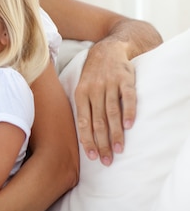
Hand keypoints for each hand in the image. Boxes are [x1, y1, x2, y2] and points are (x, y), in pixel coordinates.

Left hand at [74, 41, 135, 165]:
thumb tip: (80, 135)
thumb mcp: (81, 87)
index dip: (87, 140)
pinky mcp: (125, 79)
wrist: (108, 49)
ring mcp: (110, 84)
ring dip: (116, 133)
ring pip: (112, 112)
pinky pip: (128, 98)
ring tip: (119, 149)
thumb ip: (82, 107)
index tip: (93, 157)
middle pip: (98, 121)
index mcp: (80, 93)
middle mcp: (94, 89)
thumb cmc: (93, 74)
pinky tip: (129, 126)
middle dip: (102, 143)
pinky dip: (129, 112)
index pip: (83, 121)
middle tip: (107, 160)